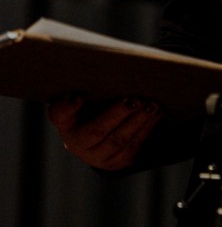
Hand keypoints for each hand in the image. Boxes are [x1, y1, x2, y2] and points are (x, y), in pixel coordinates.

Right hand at [47, 93, 162, 170]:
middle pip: (95, 130)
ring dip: (137, 121)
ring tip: (151, 104)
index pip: (60, 114)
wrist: (103, 129)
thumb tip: (117, 64)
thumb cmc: (96, 100)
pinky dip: (146, 127)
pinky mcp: (116, 162)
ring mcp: (96, 156)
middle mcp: (76, 142)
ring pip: (118, 140)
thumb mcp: (91, 91)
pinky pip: (132, 146)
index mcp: (65, 121)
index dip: (68, 106)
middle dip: (117, 114)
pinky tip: (156, 113)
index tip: (79, 95)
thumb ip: (97, 83)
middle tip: (134, 100)